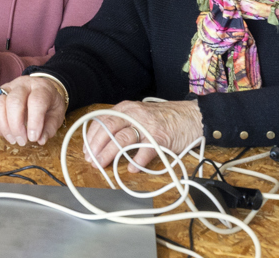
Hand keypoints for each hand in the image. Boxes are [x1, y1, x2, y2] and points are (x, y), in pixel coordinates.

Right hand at [0, 75, 67, 146]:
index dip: (34, 122)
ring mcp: (8, 88)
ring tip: (13, 139)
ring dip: (4, 125)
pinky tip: (5, 134)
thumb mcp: (57, 114)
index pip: (36, 101)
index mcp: (41, 87)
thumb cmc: (49, 103)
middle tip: (22, 141)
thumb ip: (50, 127)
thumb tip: (40, 140)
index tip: (33, 138)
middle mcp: (23, 84)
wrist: (40, 88)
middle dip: (16, 125)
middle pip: (14, 101)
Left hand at [82, 100, 202, 171]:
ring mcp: (147, 126)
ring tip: (103, 165)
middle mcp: (134, 114)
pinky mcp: (160, 138)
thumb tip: (102, 142)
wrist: (193, 116)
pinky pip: (145, 151)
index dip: (91, 137)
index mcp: (126, 108)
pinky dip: (137, 162)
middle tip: (92, 161)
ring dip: (109, 154)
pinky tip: (132, 169)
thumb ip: (123, 123)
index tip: (86, 150)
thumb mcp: (139, 114)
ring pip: (122, 139)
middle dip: (96, 147)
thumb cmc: (164, 118)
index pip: (101, 121)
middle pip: (108, 129)